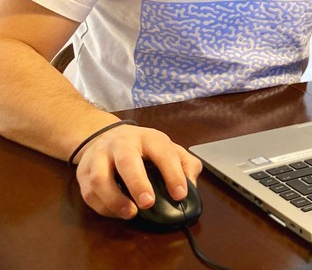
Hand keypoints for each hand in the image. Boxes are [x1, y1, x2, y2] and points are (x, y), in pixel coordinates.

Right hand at [72, 124, 202, 218]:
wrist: (103, 135)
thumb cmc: (142, 147)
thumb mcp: (167, 148)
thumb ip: (185, 164)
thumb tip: (190, 186)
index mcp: (148, 138)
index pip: (163, 153)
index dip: (173, 174)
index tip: (180, 194)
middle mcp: (121, 144)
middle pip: (127, 161)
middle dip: (137, 184)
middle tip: (148, 203)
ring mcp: (98, 158)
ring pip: (100, 178)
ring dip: (114, 199)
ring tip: (130, 213)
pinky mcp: (82, 173)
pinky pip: (89, 193)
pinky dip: (103, 207)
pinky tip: (117, 212)